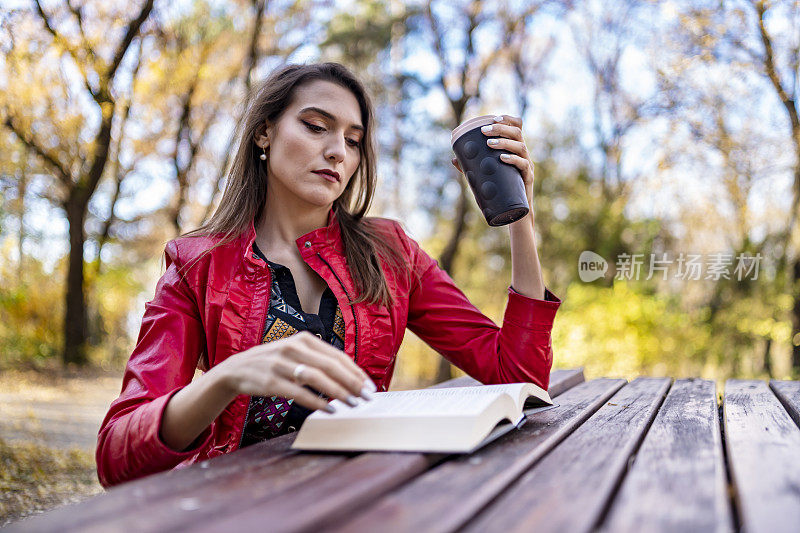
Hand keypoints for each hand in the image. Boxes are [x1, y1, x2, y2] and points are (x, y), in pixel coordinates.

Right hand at [216, 331, 375, 412]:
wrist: (238, 369)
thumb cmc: (275, 363)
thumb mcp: (296, 353)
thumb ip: (319, 360)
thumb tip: (352, 378)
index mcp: (304, 339)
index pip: (337, 356)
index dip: (355, 372)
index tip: (370, 386)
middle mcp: (293, 348)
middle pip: (330, 366)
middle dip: (352, 383)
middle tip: (367, 397)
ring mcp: (281, 364)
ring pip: (316, 378)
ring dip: (338, 392)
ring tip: (352, 404)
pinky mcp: (271, 381)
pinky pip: (298, 393)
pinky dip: (316, 402)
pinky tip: (329, 409)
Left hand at [450, 115, 534, 207]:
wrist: (514, 210)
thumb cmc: (501, 188)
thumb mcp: (487, 174)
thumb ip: (471, 166)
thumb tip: (454, 159)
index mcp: (514, 148)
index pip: (516, 126)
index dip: (507, 119)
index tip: (493, 118)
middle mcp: (523, 153)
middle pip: (517, 133)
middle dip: (500, 128)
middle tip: (484, 131)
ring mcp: (527, 164)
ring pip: (521, 146)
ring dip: (504, 142)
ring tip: (489, 143)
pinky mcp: (528, 177)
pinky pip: (524, 165)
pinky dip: (513, 159)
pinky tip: (502, 158)